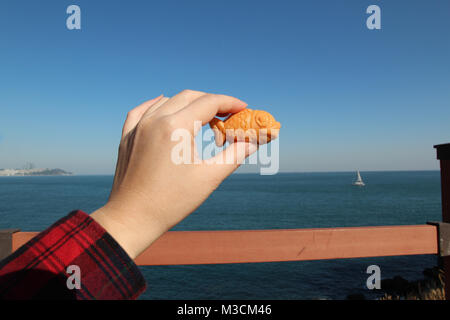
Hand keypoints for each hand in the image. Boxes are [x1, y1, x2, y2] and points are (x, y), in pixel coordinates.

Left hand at [90, 90, 257, 258]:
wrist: (132, 218)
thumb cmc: (171, 201)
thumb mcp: (209, 177)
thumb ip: (234, 155)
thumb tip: (253, 142)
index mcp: (176, 127)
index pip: (209, 103)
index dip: (230, 103)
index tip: (244, 108)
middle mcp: (155, 120)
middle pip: (190, 97)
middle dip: (212, 102)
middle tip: (228, 114)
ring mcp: (138, 127)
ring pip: (168, 101)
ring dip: (189, 104)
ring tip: (204, 118)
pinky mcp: (127, 136)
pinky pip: (143, 110)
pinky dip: (158, 105)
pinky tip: (165, 106)